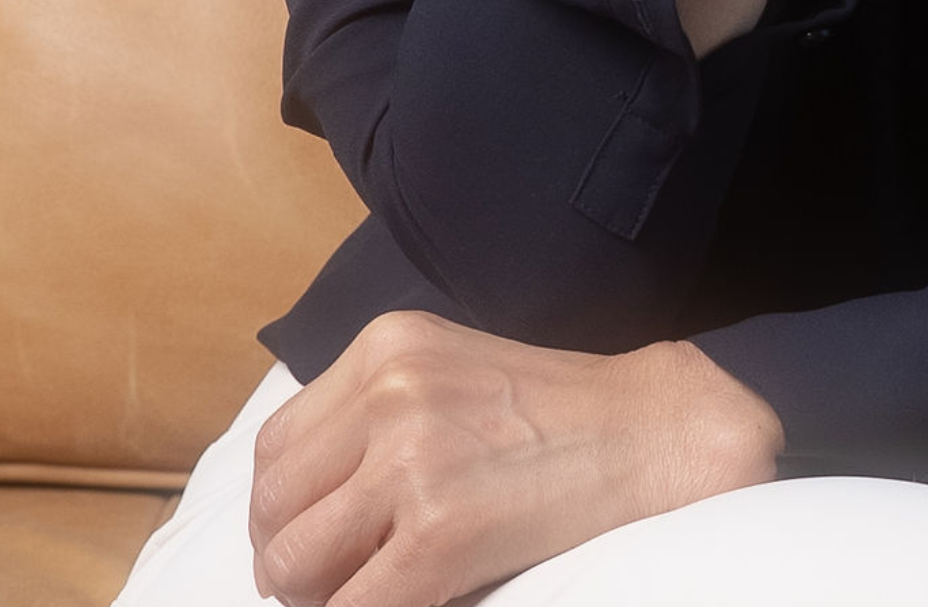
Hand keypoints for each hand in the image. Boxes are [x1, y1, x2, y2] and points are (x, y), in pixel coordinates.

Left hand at [247, 309, 784, 606]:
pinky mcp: (439, 531)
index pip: (276, 450)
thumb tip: (289, 515)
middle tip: (339, 586)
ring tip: (369, 594)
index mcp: (387, 346)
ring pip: (291, 565)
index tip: (319, 545)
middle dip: (292, 565)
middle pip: (272, 508)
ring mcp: (412, 459)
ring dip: (318, 598)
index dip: (284, 513)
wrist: (654, 432)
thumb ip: (372, 419)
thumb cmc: (554, 418)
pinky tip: (410, 604)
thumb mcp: (450, 377)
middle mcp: (389, 391)